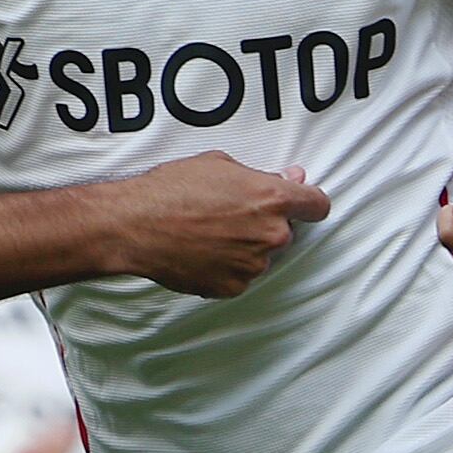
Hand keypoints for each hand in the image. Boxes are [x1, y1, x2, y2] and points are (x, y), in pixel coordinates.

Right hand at [102, 153, 329, 297]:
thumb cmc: (172, 189)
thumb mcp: (219, 165)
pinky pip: (238, 276)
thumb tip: (290, 176)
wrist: (135, 225)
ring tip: (207, 232)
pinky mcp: (232, 287)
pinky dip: (225, 267)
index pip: (317, 205)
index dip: (308, 203)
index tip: (301, 204)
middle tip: (229, 214)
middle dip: (264, 224)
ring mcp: (253, 265)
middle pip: (285, 232)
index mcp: (273, 199)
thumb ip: (262, 175)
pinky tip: (200, 251)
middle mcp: (271, 235)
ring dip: (243, 247)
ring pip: (259, 256)